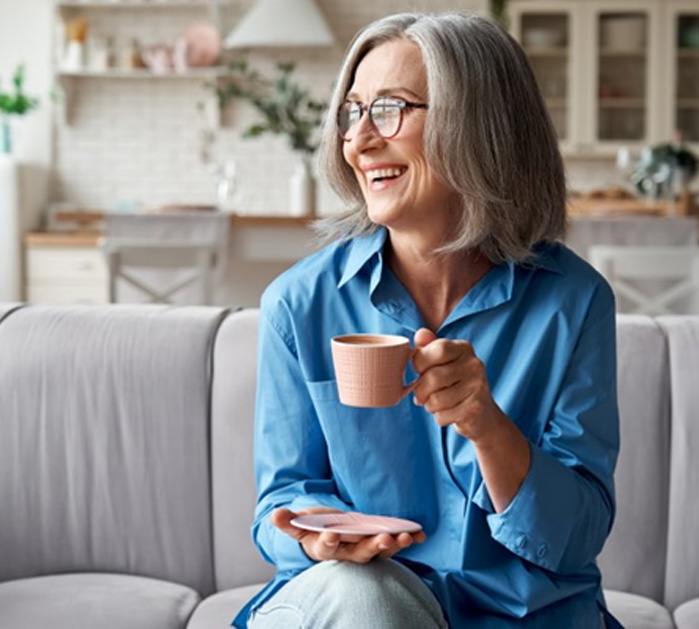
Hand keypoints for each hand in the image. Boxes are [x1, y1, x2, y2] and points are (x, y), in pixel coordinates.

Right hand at [271, 507, 425, 563]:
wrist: (329, 535)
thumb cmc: (315, 529)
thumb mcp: (300, 525)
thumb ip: (289, 522)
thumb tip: (274, 515)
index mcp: (325, 548)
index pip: (327, 548)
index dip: (329, 542)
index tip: (332, 535)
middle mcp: (347, 553)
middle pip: (361, 554)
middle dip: (372, 547)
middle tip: (383, 539)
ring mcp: (365, 549)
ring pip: (380, 551)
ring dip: (394, 545)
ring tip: (405, 537)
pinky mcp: (379, 543)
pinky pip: (394, 543)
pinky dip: (408, 539)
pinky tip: (420, 534)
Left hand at [412, 328, 505, 442]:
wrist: (482, 415)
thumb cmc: (455, 385)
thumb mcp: (442, 363)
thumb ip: (429, 347)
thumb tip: (420, 333)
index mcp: (464, 348)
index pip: (437, 349)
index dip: (420, 362)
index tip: (420, 371)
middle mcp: (474, 364)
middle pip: (433, 377)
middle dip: (420, 391)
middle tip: (422, 395)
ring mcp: (477, 386)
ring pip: (436, 399)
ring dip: (429, 406)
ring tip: (436, 403)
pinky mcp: (475, 408)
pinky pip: (443, 415)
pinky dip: (439, 417)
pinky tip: (449, 413)